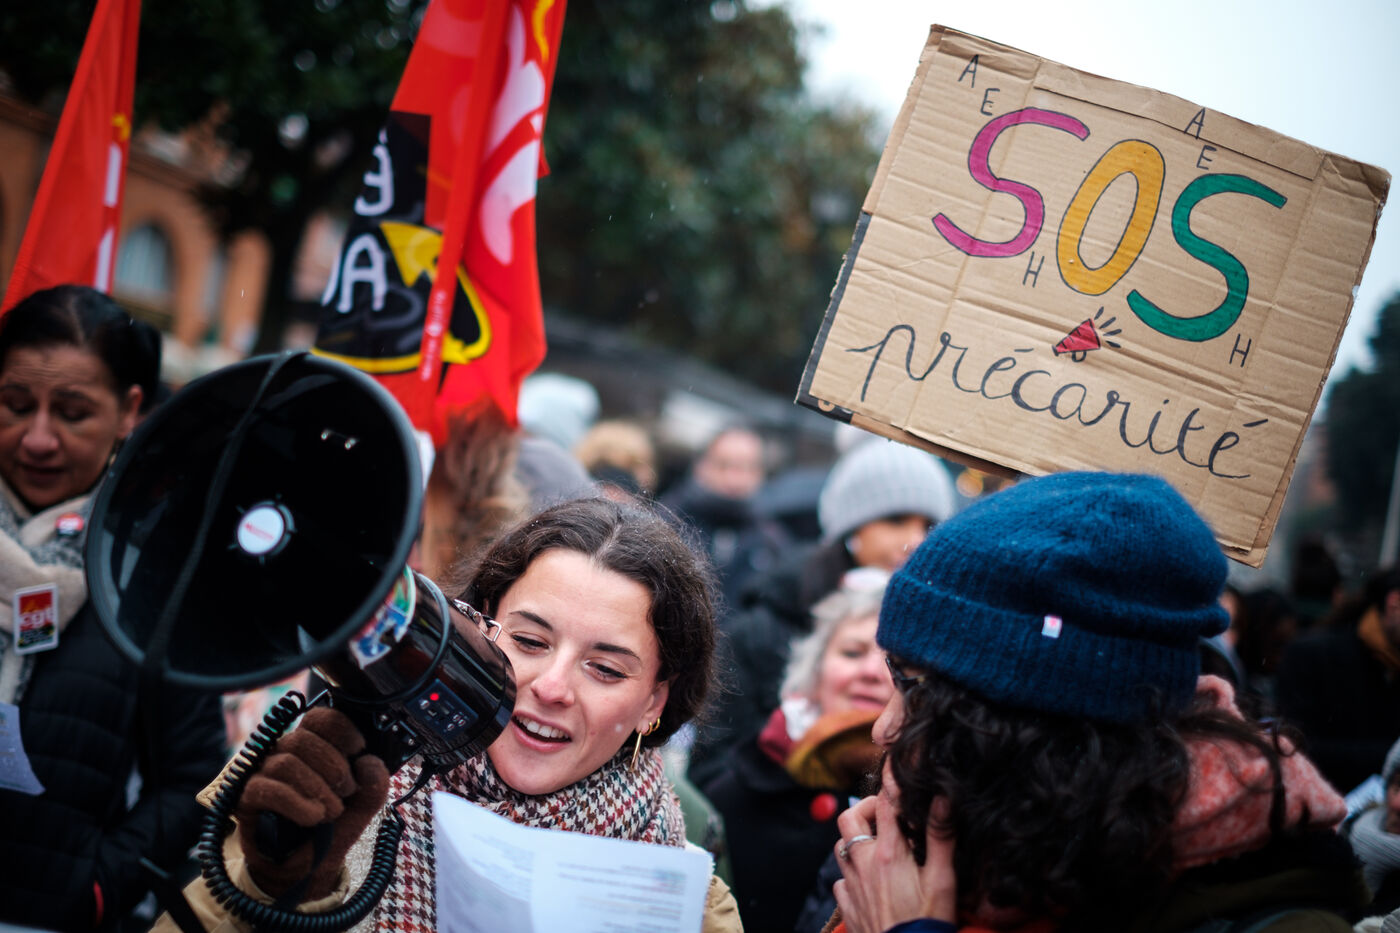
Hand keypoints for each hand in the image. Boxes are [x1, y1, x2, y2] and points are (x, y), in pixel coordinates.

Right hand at [234, 706, 389, 899]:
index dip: (341, 729)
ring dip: (317, 789)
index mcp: (311, 748)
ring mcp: (260, 775)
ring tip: (330, 812)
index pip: (319, 719)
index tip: (359, 749)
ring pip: (285, 763)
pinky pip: (267, 789)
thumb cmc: (330, 830)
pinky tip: (313, 817)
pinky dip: (297, 803)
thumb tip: (369, 762)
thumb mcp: (361, 808)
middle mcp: (282, 755)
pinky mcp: (245, 799)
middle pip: (302, 739)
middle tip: (346, 792)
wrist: (304, 871)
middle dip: (333, 767)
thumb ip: (374, 785)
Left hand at [832, 767, 955, 932]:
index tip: (895, 772)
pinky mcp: (848, 906)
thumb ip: (940, 839)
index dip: (889, 784)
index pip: (884, 804)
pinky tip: (868, 881)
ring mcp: (852, 886)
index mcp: (888, 853)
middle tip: (885, 815)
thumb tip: (942, 800)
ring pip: (841, 847)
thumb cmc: (928, 922)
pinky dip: (851, 873)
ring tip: (877, 845)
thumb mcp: (942, 880)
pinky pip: (840, 880)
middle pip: (848, 818)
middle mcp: (863, 865)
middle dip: (864, 809)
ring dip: (856, 840)